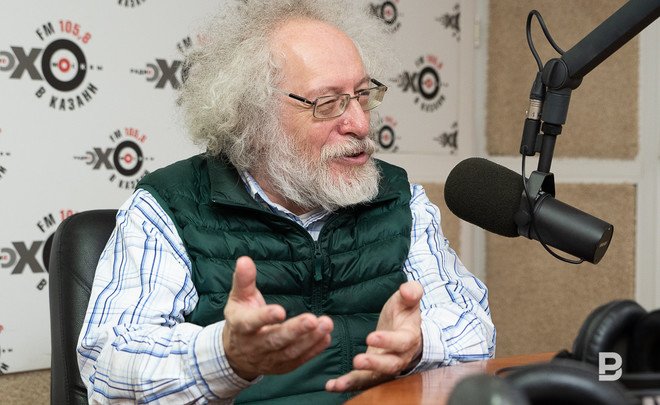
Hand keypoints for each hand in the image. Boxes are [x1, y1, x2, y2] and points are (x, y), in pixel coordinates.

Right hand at [222, 256, 333, 380]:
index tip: (280, 310)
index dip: (265, 318)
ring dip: (310, 339)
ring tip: (326, 324)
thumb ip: (244, 280)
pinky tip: (326, 337)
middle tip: (312, 320)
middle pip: (275, 340)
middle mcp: (254, 346)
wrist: (236, 354)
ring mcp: (269, 359)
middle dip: (294, 331)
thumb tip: (244, 260)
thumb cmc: (241, 317)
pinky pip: (299, 359)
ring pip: (290, 352)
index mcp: (241, 326)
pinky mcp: (282, 367)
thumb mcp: (238, 298)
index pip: (251, 323)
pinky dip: (314, 350)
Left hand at [325, 281, 422, 391]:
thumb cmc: (404, 313)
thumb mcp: (408, 300)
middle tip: (357, 361)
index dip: (388, 341)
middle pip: (390, 365)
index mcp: (409, 338)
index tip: (371, 337)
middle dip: (374, 364)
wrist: (407, 331)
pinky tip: (331, 386)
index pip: (401, 342)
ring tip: (339, 383)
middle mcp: (400, 357)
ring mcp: (386, 367)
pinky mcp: (374, 372)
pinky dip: (348, 384)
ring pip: (375, 377)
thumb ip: (411, 292)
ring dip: (357, 380)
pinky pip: (362, 381)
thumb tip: (407, 290)